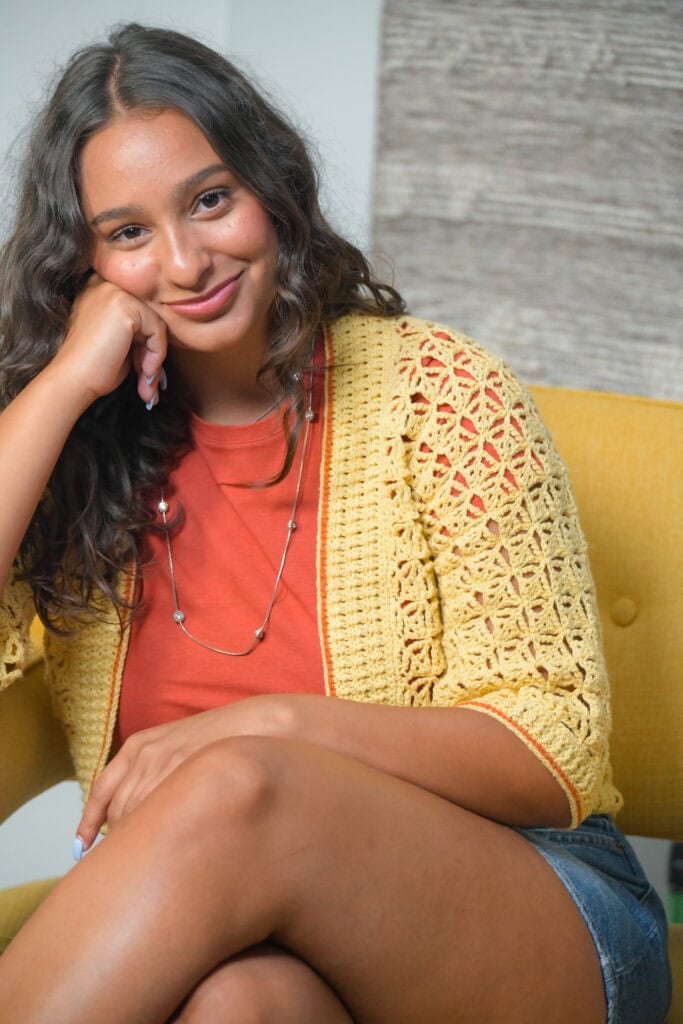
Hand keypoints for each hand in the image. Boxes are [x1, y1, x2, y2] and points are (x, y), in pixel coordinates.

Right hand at [50, 274, 167, 411]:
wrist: (73, 380)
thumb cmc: (92, 367)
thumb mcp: (117, 341)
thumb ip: (137, 330)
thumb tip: (163, 337)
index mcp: (99, 289)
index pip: (138, 312)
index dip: (143, 343)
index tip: (142, 370)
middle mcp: (105, 284)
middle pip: (148, 316)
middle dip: (151, 351)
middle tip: (148, 380)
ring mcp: (115, 291)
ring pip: (155, 323)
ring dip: (155, 357)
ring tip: (146, 382)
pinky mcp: (125, 305)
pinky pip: (157, 330)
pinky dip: (156, 355)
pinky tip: (144, 373)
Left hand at [74, 696, 298, 852]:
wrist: (263, 728)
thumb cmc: (225, 740)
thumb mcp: (180, 745)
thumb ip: (156, 771)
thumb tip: (140, 810)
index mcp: (139, 746)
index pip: (102, 791)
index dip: (90, 822)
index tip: (82, 845)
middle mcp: (145, 757)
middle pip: (117, 812)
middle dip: (117, 839)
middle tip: (125, 863)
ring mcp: (165, 770)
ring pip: (135, 820)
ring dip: (136, 844)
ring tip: (147, 866)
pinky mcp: (184, 781)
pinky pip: (159, 821)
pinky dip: (155, 840)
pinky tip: (164, 854)